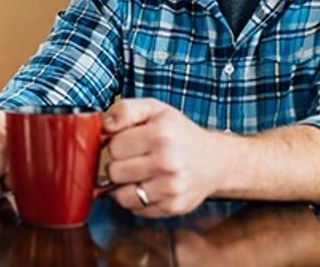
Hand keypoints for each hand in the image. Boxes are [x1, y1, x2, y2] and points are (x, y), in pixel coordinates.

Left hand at [103, 98, 222, 216]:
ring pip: (120, 195)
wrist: (214, 161)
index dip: (115, 144)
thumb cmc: (178, 133)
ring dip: (123, 186)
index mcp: (161, 135)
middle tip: (131, 159)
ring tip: (136, 174)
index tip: (127, 143)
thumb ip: (125, 109)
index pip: (113, 147)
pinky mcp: (172, 207)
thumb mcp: (154, 109)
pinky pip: (135, 209)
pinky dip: (136, 200)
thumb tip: (105, 125)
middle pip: (114, 172)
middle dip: (117, 165)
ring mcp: (171, 188)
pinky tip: (148, 186)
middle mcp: (168, 163)